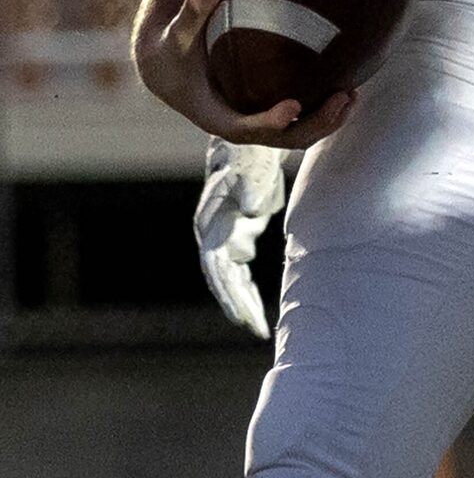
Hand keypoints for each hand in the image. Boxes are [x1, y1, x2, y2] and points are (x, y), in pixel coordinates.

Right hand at [133, 0, 355, 147]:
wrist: (169, 67)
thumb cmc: (174, 48)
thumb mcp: (178, 31)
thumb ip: (194, 8)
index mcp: (213, 113)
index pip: (242, 128)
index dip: (268, 122)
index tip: (294, 106)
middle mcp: (237, 123)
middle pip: (280, 139)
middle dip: (314, 124)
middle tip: (343, 97)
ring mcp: (253, 121)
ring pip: (294, 136)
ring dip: (325, 122)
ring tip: (351, 96)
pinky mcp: (265, 111)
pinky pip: (297, 123)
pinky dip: (321, 113)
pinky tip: (345, 91)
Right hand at [195, 139, 286, 335]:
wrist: (247, 151)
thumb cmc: (251, 160)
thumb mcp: (253, 170)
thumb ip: (252, 188)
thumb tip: (249, 210)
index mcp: (212, 224)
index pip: (218, 268)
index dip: (229, 292)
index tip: (244, 315)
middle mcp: (212, 237)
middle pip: (222, 279)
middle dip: (237, 303)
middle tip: (255, 327)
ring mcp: (222, 240)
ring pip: (229, 279)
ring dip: (242, 302)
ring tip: (258, 327)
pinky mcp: (234, 240)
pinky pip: (238, 273)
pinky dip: (246, 291)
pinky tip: (256, 312)